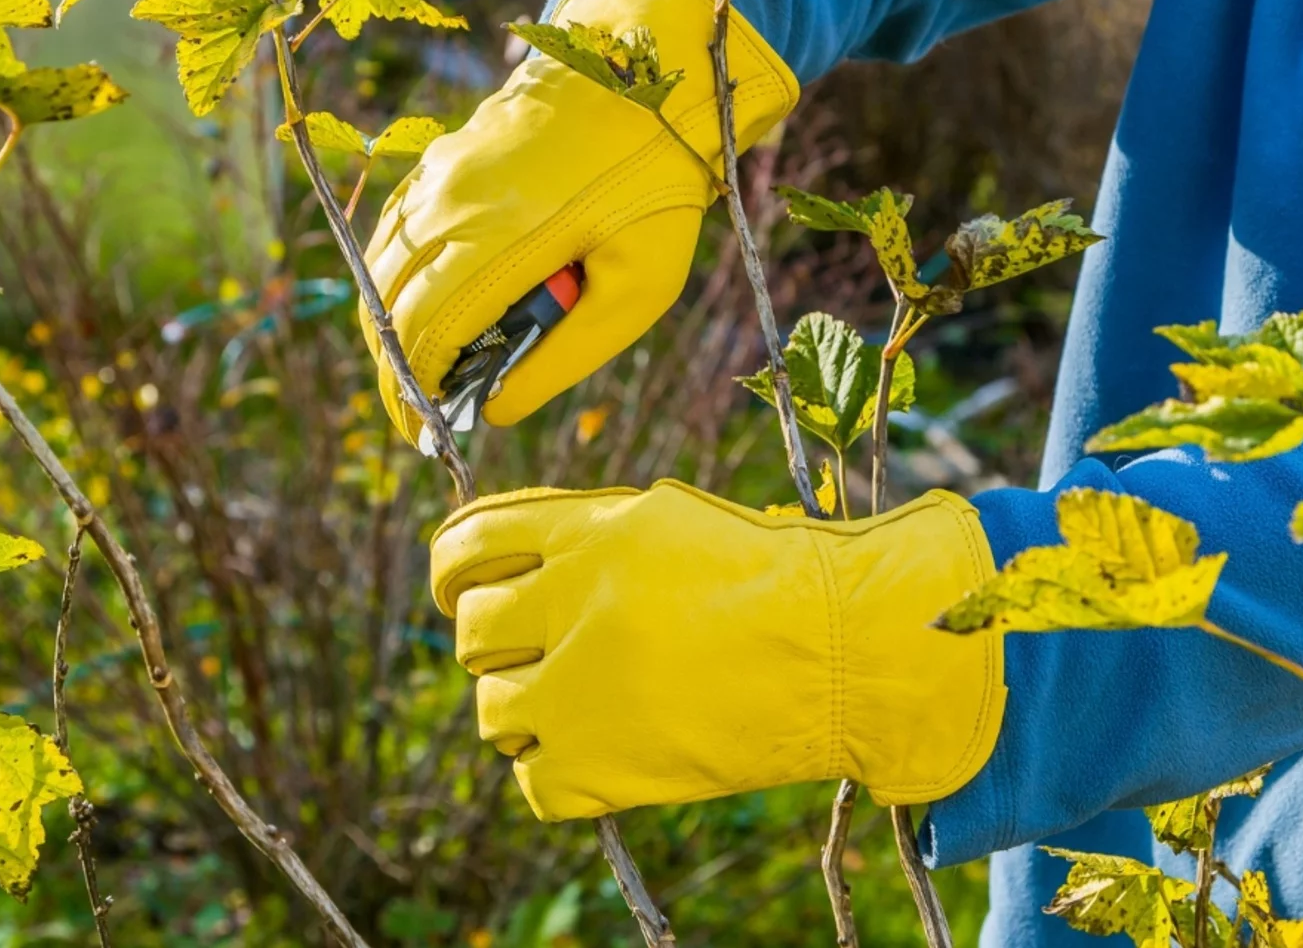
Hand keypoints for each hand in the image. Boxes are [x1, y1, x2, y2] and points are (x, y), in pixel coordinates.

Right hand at [359, 0, 798, 440]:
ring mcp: (439, 174)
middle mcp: (451, 204)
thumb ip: (564, 357)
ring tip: (424, 368)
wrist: (647, 71)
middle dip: (395, 370)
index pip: (421, 334)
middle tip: (420, 414)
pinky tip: (427, 302)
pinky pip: (397, 228)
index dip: (414, 394)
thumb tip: (495, 410)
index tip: (424, 433)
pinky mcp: (442, 157)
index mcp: (498, 239)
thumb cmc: (656, 185)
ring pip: (383, 267)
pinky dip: (398, 276)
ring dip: (391, 323)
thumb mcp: (638, 287)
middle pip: (388, 306)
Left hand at [430, 480, 1006, 820]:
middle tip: (540, 657)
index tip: (458, 593)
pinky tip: (600, 758)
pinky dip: (557, 776)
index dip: (451, 573)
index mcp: (588, 532)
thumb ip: (582, 535)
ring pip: (493, 711)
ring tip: (574, 710)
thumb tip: (505, 556)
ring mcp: (583, 690)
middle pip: (472, 632)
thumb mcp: (670, 521)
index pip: (465, 544)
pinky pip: (532, 783)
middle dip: (498, 646)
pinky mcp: (606, 768)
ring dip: (524, 712)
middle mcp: (573, 604)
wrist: (851, 652)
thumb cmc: (772, 579)